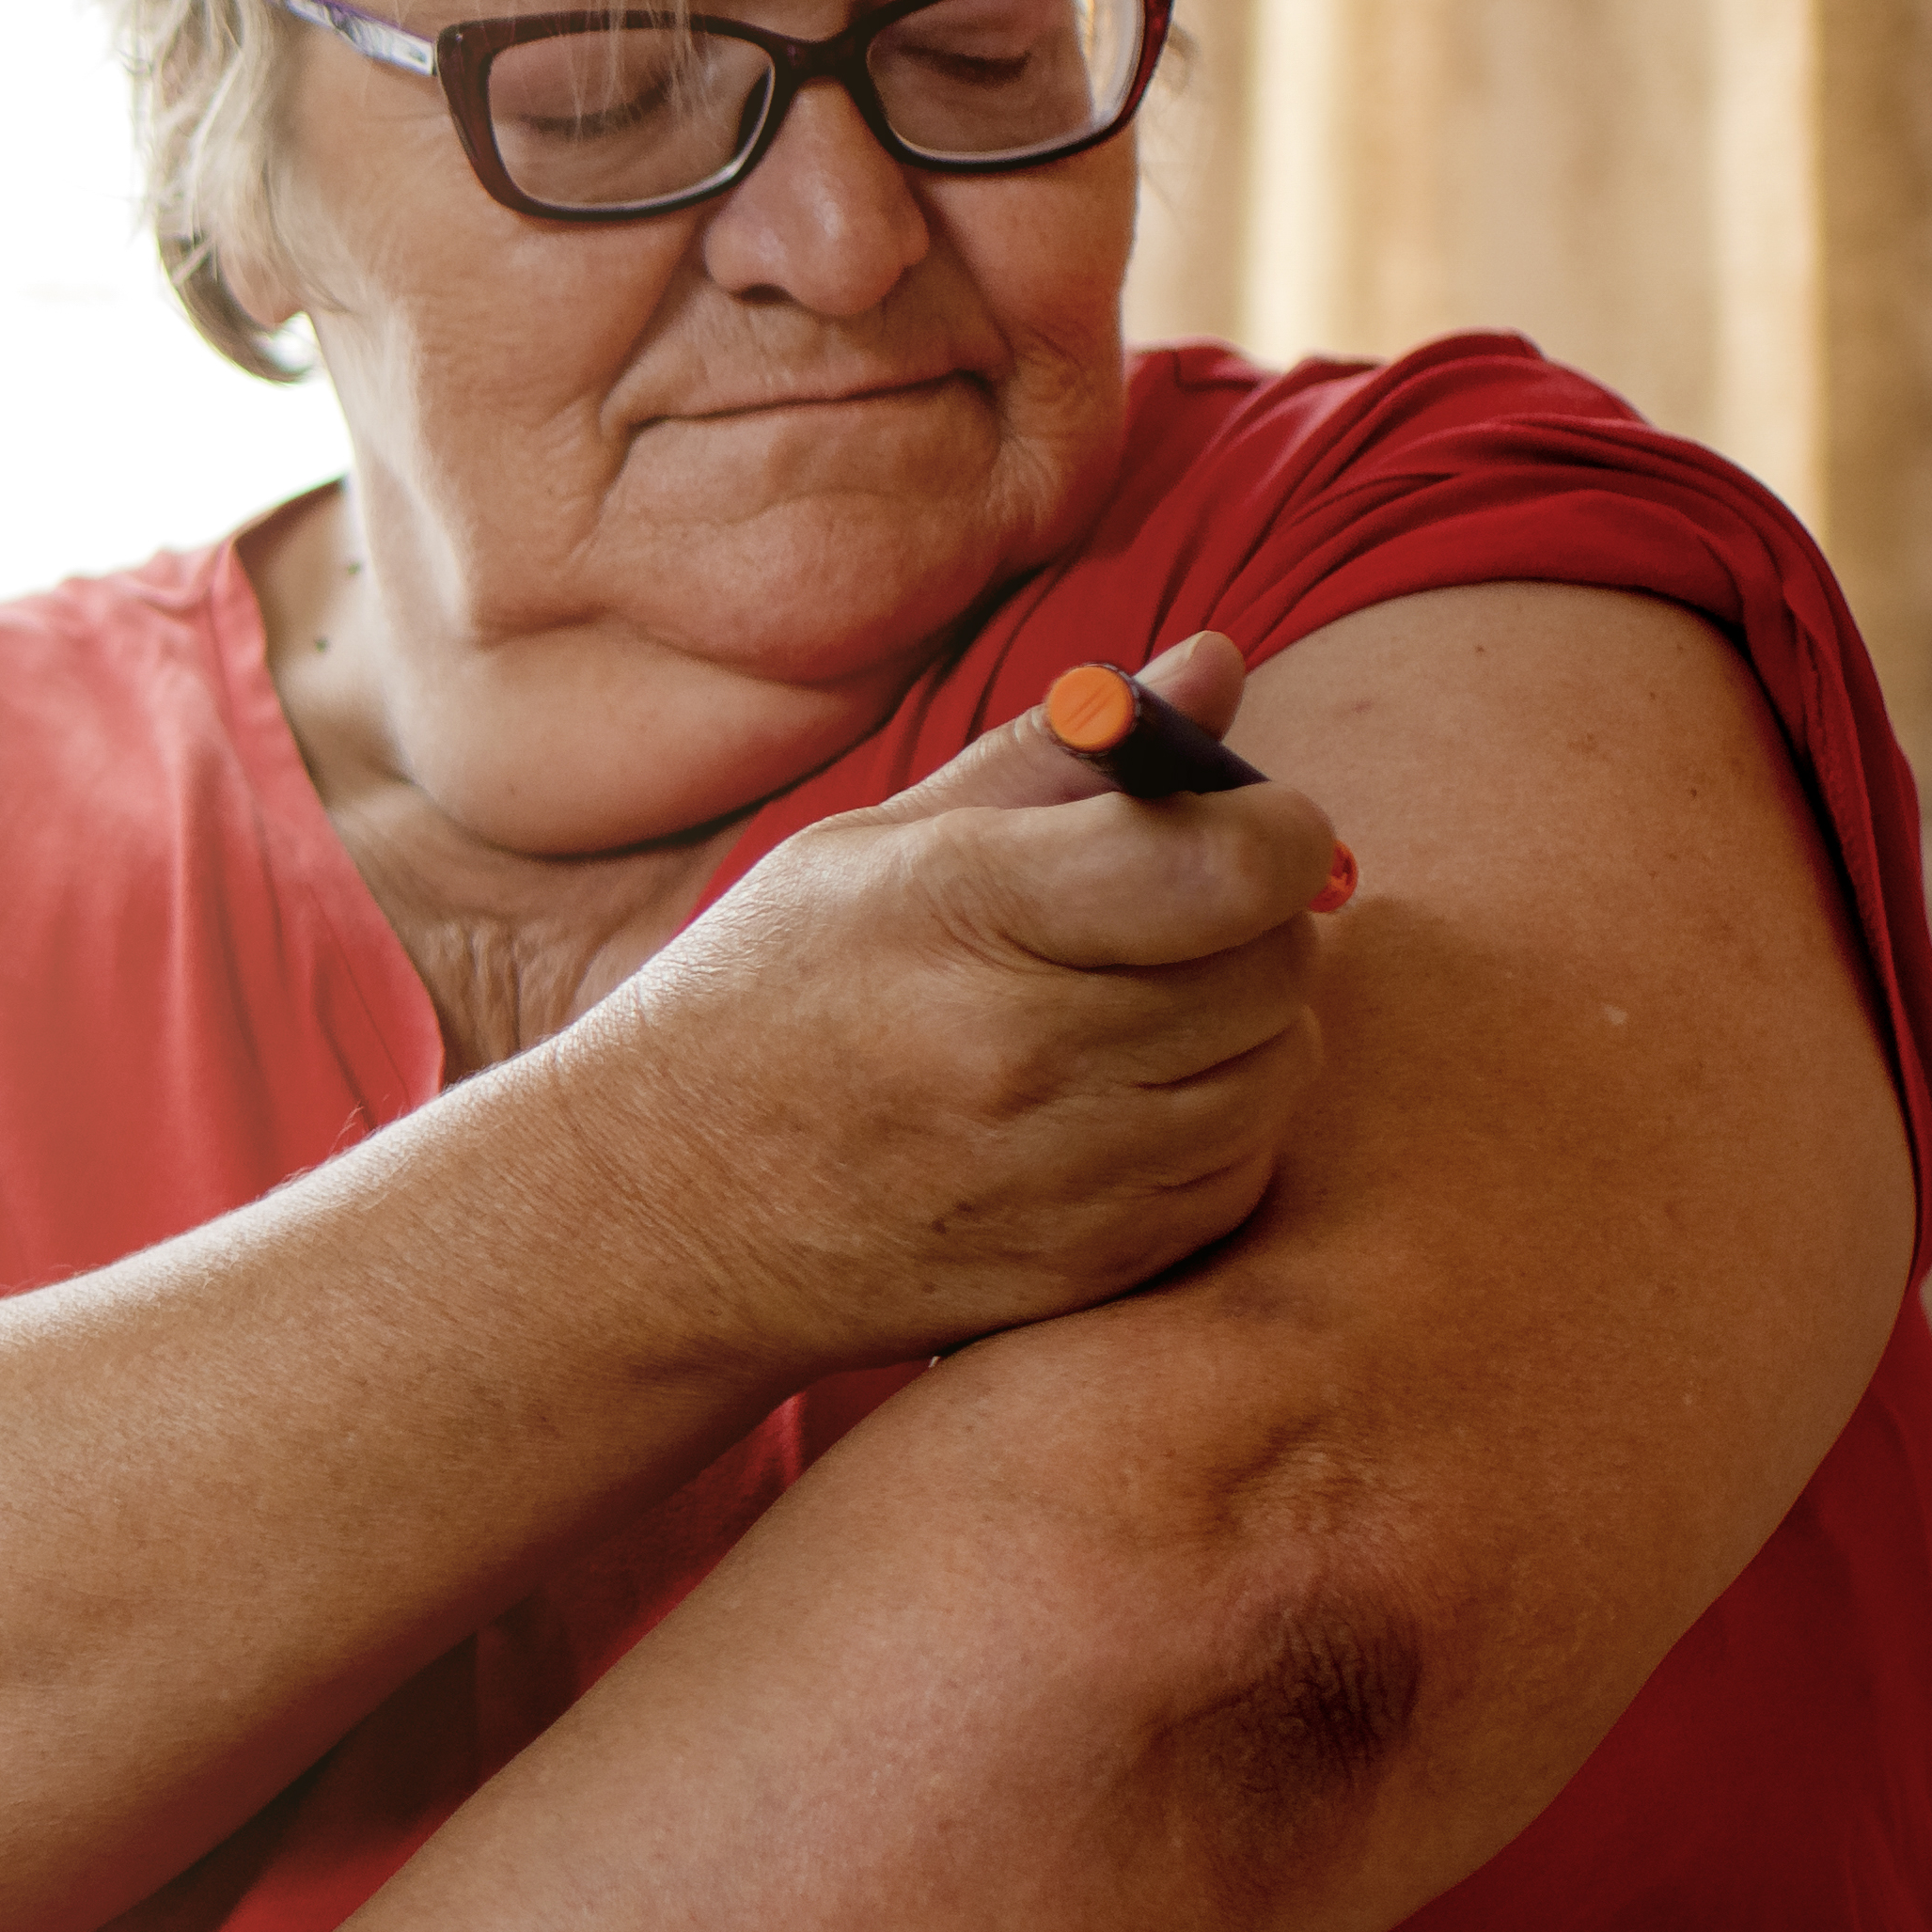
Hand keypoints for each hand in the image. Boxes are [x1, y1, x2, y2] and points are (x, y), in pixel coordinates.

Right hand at [559, 625, 1353, 1384]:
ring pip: (1275, 1072)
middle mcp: (1018, 1053)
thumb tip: (1217, 663)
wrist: (655, 1217)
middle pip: (1273, 966)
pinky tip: (1122, 1098)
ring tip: (1141, 1003)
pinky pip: (1239, 1172)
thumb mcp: (871, 848)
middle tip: (1184, 912)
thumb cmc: (763, 1000)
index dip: (1276, 829)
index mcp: (961, 911)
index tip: (1251, 823)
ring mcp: (1055, 1177)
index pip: (1228, 864)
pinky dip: (1216, 1125)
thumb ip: (1058, 757)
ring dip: (1245, 1027)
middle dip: (1258, 921)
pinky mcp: (1085, 1268)